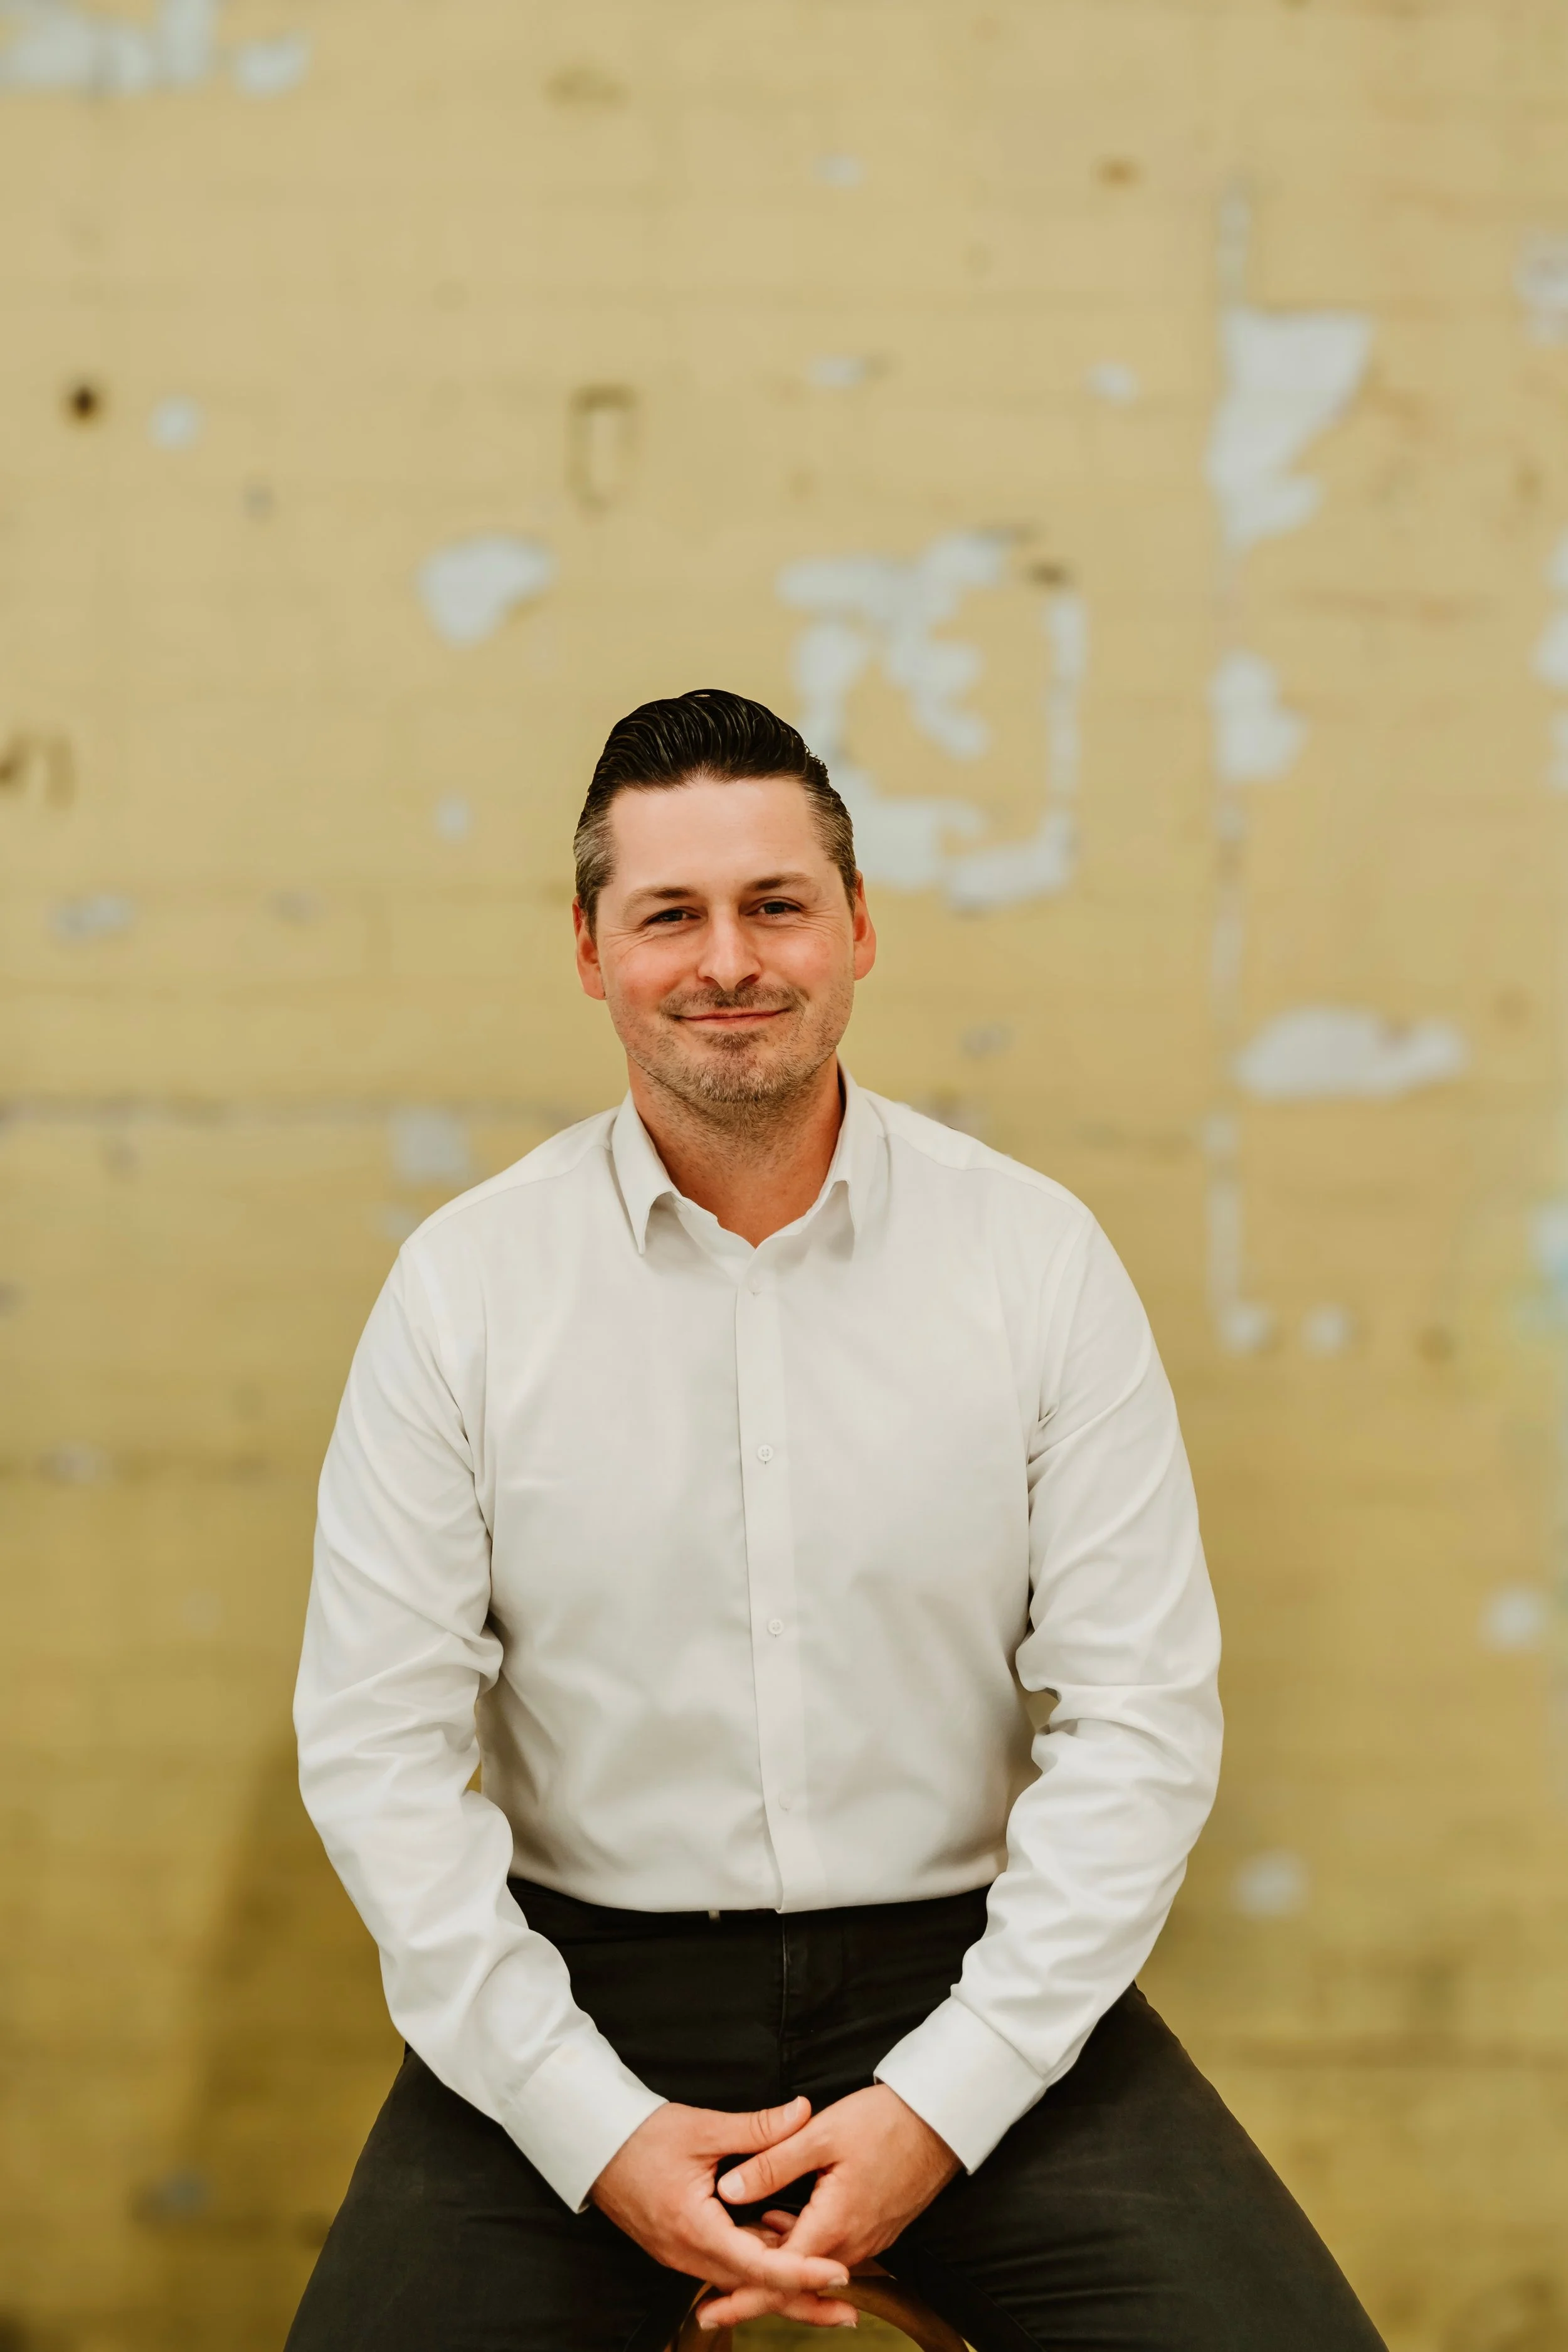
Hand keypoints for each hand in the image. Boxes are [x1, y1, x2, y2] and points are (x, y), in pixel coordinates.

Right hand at [591, 2096, 858, 2328]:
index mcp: (694, 2227)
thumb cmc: (642, 2134)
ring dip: (780, 2290)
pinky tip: (784, 2263)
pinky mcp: (679, 2248)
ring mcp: (681, 2256)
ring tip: (826, 2296)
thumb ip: (758, 2128)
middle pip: (752, 2288)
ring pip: (739, 2283)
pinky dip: (755, 2271)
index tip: (838, 2274)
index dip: (801, 2272)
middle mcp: (687, 2254)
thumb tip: (804, 2112)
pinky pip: (724, 2269)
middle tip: (846, 2311)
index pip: (757, 2265)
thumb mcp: (703, 2127)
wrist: (592, 2144)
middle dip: (800, 2300)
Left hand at [700, 2085, 960, 2329]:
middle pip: (796, 2283)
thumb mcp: (820, 2134)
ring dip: (778, 2270)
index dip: (742, 2295)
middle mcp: (853, 2245)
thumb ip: (772, 2164)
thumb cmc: (884, 2122)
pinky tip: (779, 2230)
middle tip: (712, 2306)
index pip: (779, 2276)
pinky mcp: (876, 2228)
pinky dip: (802, 2252)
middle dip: (753, 2293)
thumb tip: (728, 2191)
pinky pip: (831, 2253)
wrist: (940, 2120)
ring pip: (814, 2269)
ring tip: (737, 2266)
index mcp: (834, 2226)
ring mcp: (868, 2240)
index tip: (709, 2310)